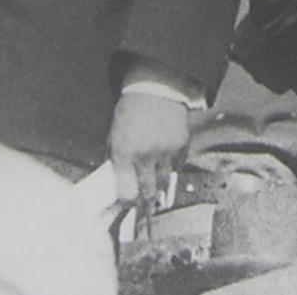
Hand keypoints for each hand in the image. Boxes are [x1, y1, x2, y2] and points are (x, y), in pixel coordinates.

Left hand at [108, 90, 188, 208]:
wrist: (155, 88)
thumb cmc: (131, 110)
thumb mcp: (115, 134)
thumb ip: (116, 159)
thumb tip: (119, 181)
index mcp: (124, 154)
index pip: (127, 193)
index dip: (127, 203)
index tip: (127, 204)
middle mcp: (145, 156)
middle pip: (148, 193)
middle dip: (145, 204)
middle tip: (144, 209)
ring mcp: (166, 152)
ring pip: (165, 184)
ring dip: (159, 190)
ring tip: (156, 193)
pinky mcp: (181, 146)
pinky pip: (178, 168)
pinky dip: (172, 171)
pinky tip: (166, 168)